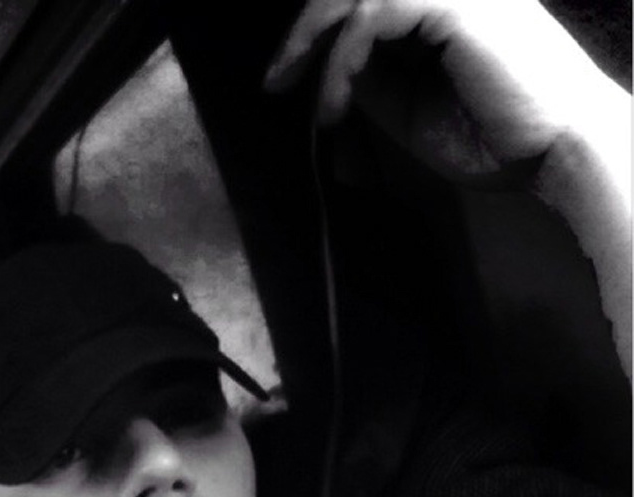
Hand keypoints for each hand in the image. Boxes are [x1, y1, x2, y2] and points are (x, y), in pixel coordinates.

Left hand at [264, 0, 608, 182]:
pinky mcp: (452, 2)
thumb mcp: (410, 106)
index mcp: (440, 3)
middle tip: (277, 79)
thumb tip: (326, 70)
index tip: (283, 76)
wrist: (554, 148)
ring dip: (318, 48)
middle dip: (304, 31)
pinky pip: (370, 17)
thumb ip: (372, 78)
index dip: (315, 30)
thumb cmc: (495, 135)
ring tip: (316, 103)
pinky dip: (341, 61)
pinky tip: (335, 101)